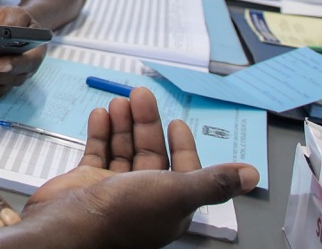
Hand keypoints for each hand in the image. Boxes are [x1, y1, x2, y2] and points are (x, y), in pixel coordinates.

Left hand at [0, 6, 44, 97]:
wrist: (13, 28)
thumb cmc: (16, 22)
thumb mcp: (17, 14)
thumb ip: (14, 21)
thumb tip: (2, 30)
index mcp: (32, 55)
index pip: (27, 64)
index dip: (14, 65)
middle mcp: (20, 73)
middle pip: (5, 82)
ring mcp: (3, 82)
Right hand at [16, 86, 258, 248]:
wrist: (70, 226)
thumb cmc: (124, 214)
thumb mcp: (176, 193)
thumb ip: (213, 182)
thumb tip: (252, 175)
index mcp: (169, 204)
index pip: (181, 170)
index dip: (182, 146)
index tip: (177, 123)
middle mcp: (142, 197)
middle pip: (149, 153)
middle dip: (147, 123)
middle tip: (141, 95)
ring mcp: (112, 189)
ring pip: (123, 149)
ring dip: (124, 124)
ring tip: (120, 101)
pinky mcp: (86, 182)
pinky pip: (97, 152)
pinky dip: (100, 133)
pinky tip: (101, 115)